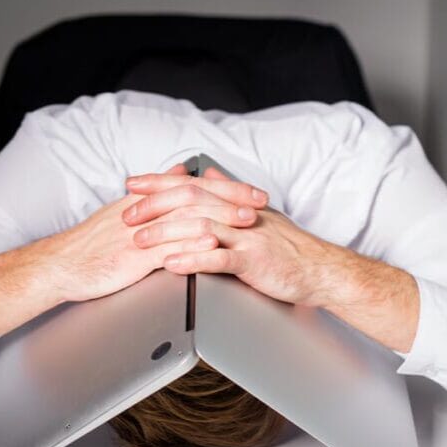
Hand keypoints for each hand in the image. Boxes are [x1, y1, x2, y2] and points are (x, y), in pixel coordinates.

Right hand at [0, 164, 267, 336]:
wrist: (61, 265)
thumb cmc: (92, 245)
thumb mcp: (126, 212)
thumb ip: (156, 192)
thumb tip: (181, 171)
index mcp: (145, 201)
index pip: (192, 185)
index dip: (225, 188)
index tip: (252, 191)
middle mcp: (145, 211)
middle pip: (195, 196)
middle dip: (232, 198)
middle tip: (260, 201)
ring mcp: (140, 233)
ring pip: (186, 218)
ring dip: (221, 218)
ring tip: (247, 221)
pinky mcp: (132, 256)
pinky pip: (167, 246)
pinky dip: (191, 242)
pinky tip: (212, 243)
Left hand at [125, 169, 419, 350]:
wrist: (320, 270)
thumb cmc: (287, 247)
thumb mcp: (257, 215)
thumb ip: (229, 194)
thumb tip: (209, 176)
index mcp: (235, 202)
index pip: (191, 184)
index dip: (159, 183)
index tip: (131, 184)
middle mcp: (239, 213)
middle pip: (190, 200)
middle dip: (154, 206)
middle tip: (126, 214)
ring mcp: (246, 236)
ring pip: (199, 227)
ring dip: (166, 233)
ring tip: (139, 241)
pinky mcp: (253, 261)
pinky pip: (218, 258)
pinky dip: (192, 259)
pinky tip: (171, 264)